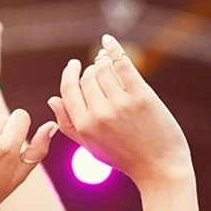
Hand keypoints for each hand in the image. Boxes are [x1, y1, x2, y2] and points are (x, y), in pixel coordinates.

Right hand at [48, 35, 191, 190]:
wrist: (158, 168)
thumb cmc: (124, 158)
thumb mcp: (91, 146)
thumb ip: (69, 124)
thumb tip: (52, 100)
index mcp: (84, 127)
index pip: (69, 90)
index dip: (70, 75)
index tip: (74, 65)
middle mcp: (99, 114)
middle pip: (87, 77)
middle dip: (90, 70)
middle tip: (97, 69)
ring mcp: (121, 104)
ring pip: (103, 68)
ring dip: (103, 60)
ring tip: (106, 60)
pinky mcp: (142, 96)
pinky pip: (123, 64)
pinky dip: (114, 49)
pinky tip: (108, 42)